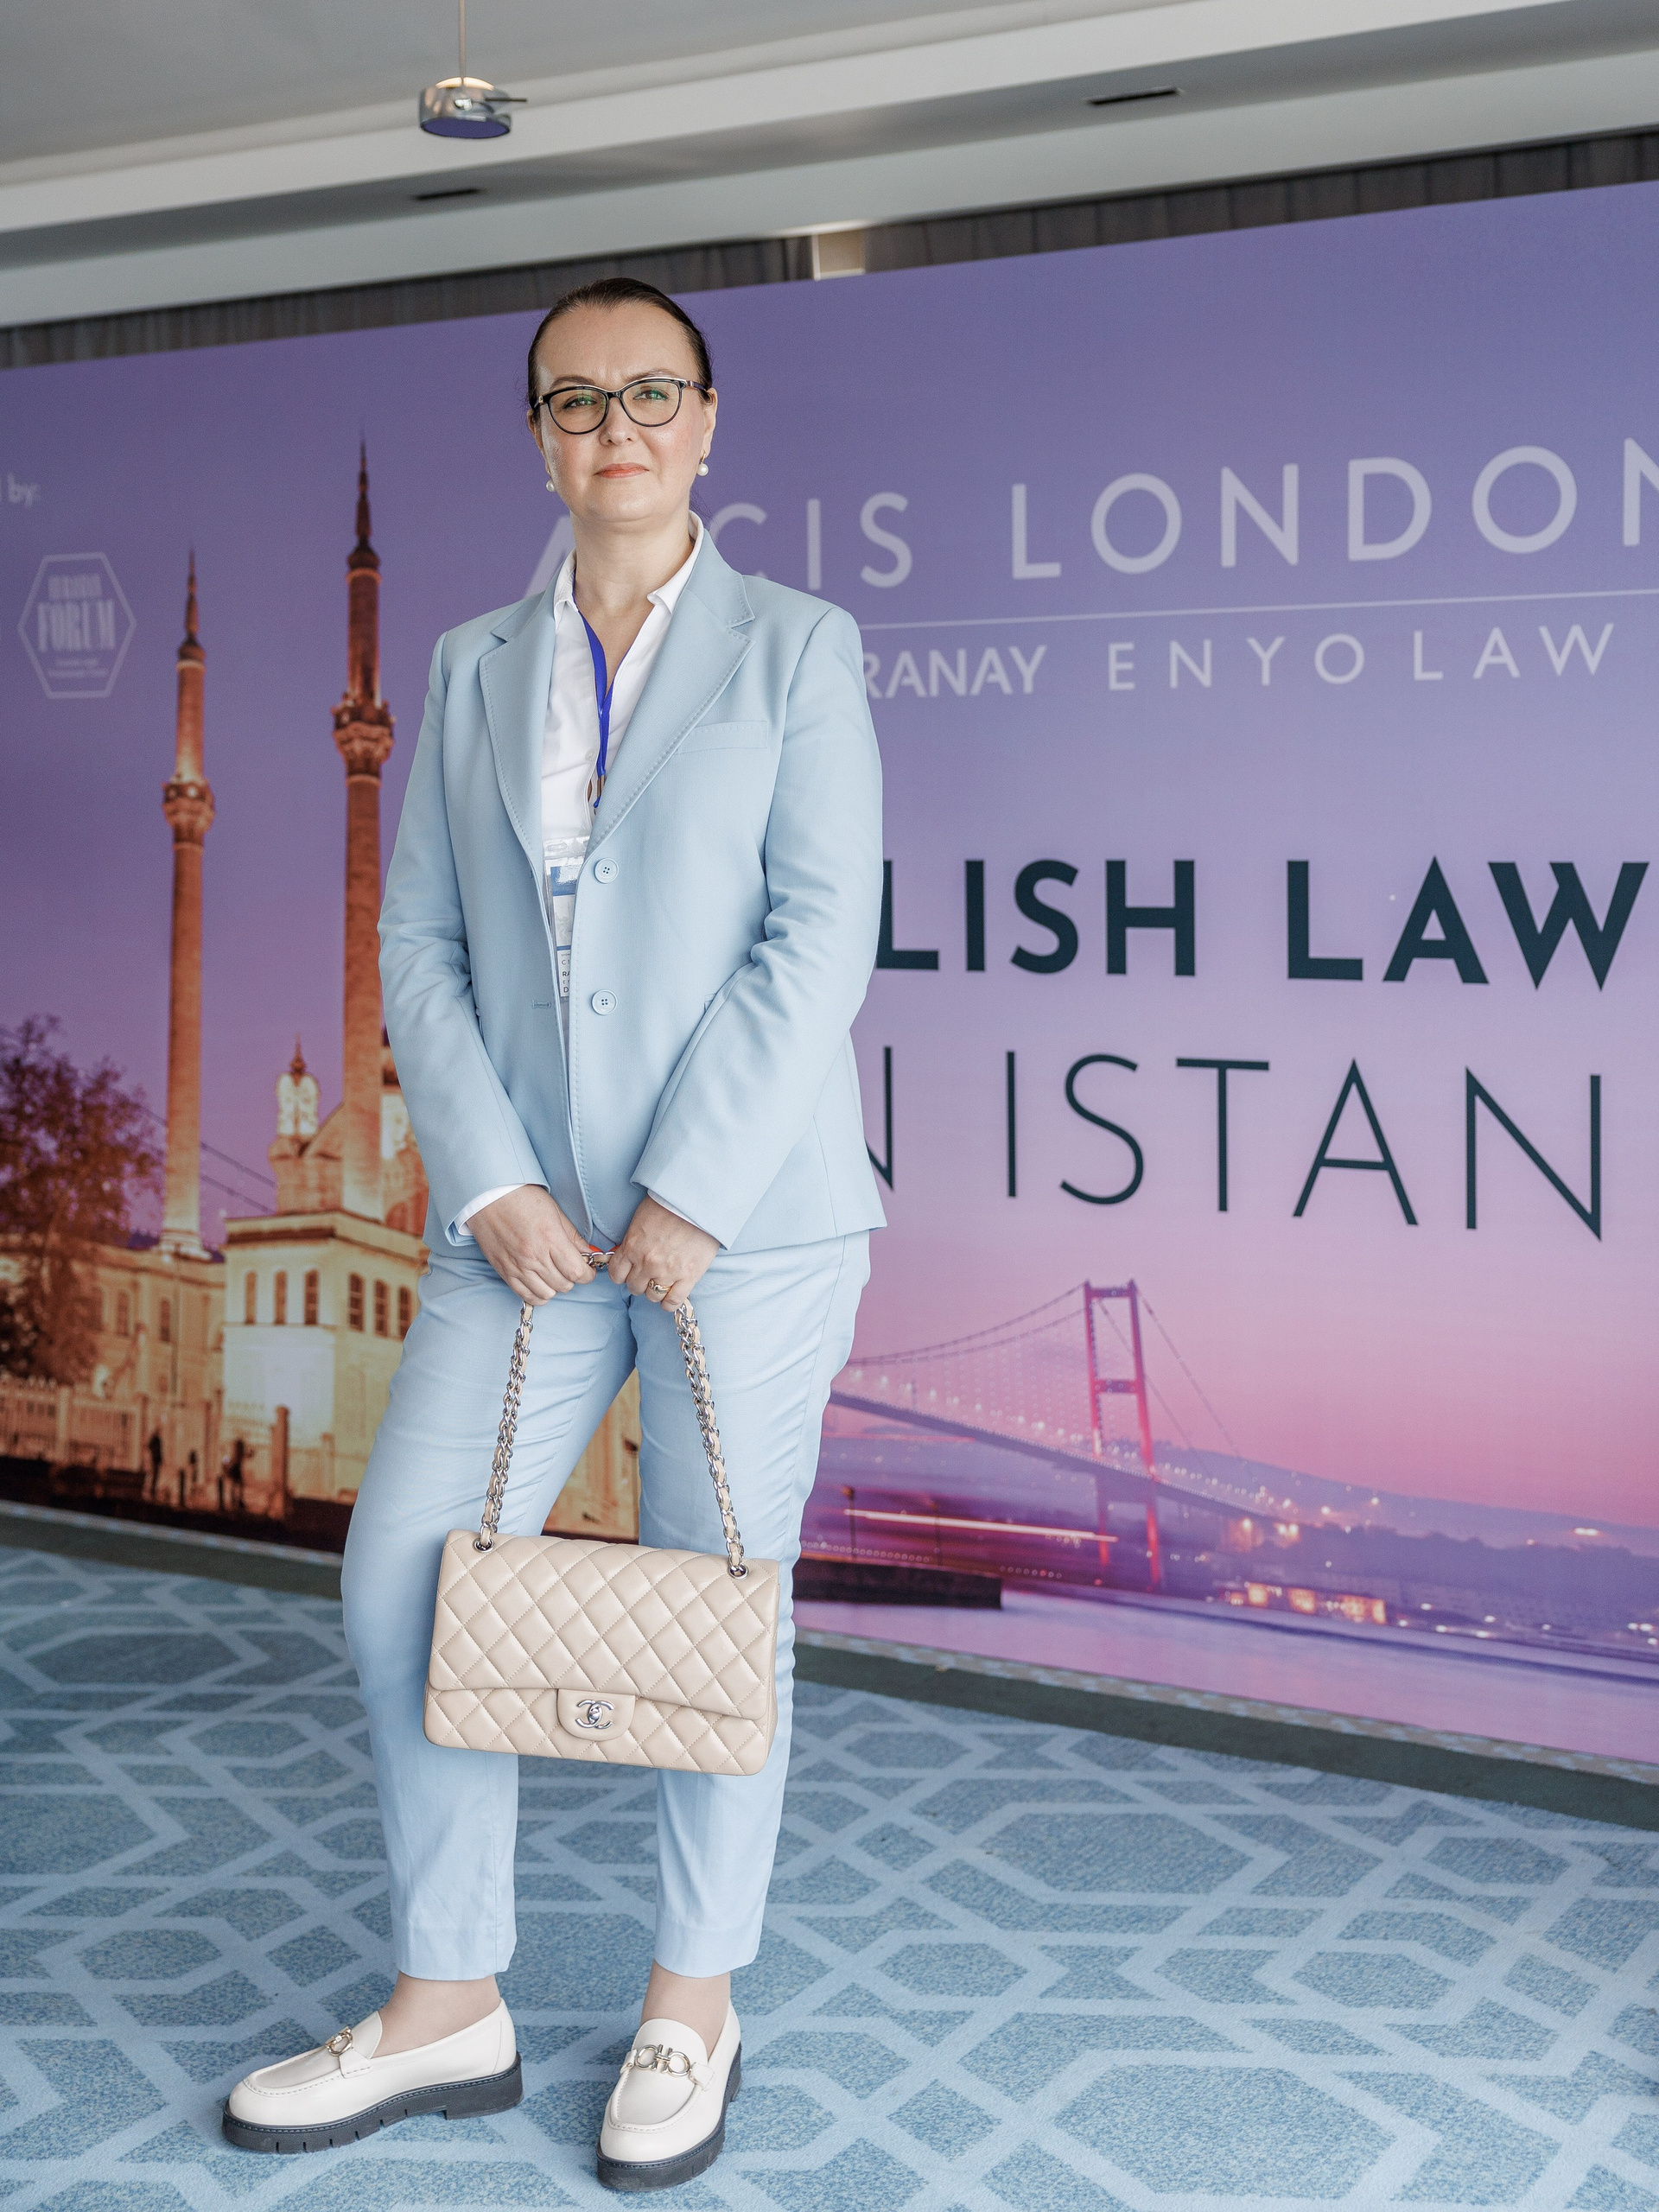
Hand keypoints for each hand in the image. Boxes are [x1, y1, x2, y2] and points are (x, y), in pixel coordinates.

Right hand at [470, 1186, 601, 1303]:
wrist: (487, 1196)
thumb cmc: (521, 1197)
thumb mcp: (554, 1212)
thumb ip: (573, 1236)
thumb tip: (588, 1253)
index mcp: (550, 1238)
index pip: (577, 1272)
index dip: (587, 1274)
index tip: (587, 1270)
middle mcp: (534, 1256)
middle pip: (564, 1285)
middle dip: (572, 1278)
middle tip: (569, 1267)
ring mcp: (517, 1266)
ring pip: (547, 1294)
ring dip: (554, 1287)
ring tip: (553, 1274)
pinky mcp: (504, 1271)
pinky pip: (525, 1295)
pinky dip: (537, 1294)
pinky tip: (540, 1283)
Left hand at [607, 1196, 718, 1309]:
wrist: (699, 1202)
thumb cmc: (669, 1204)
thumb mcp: (641, 1219)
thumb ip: (634, 1240)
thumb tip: (631, 1253)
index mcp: (632, 1246)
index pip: (617, 1274)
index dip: (622, 1275)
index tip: (629, 1272)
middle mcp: (647, 1262)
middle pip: (634, 1287)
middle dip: (639, 1282)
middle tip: (648, 1275)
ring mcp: (668, 1271)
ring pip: (652, 1296)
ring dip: (654, 1291)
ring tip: (661, 1282)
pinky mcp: (688, 1276)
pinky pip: (672, 1301)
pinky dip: (668, 1303)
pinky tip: (670, 1297)